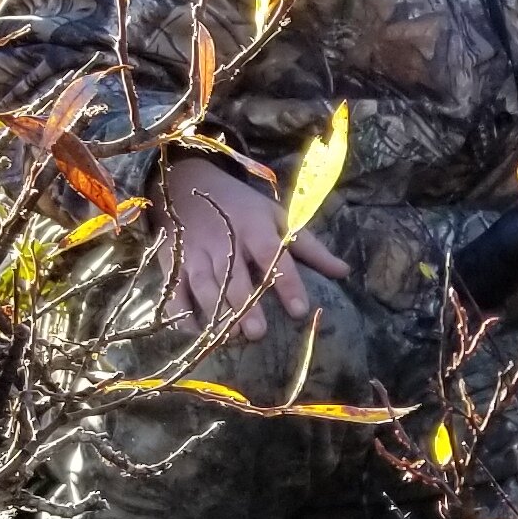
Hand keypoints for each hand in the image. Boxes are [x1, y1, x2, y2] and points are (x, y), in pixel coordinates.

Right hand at [157, 155, 348, 340]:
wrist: (186, 182)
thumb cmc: (241, 205)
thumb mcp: (276, 216)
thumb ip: (309, 247)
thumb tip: (344, 272)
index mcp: (254, 227)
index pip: (273, 255)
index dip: (286, 282)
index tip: (299, 311)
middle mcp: (225, 240)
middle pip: (235, 275)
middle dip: (245, 304)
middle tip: (258, 333)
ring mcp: (196, 251)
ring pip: (204, 284)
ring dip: (216, 310)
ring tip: (231, 336)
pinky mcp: (173, 261)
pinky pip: (175, 289)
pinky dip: (181, 311)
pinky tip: (195, 331)